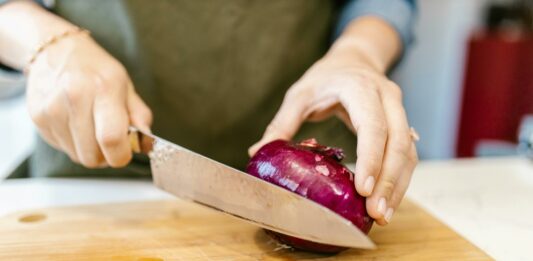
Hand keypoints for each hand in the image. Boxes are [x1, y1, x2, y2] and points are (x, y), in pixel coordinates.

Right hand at [26, 33, 151, 167]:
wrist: (57, 50)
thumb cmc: (96, 70)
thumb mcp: (125, 85)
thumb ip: (139, 114)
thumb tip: (146, 139)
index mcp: (104, 88)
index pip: (111, 139)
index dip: (121, 155)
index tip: (126, 151)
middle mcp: (75, 98)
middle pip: (92, 156)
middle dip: (106, 155)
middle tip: (110, 139)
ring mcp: (51, 109)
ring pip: (77, 156)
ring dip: (89, 150)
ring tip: (92, 127)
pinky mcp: (37, 117)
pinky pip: (62, 148)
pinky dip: (73, 143)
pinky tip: (75, 123)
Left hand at [249, 48, 417, 225]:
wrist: (354, 60)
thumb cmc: (325, 78)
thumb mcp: (299, 94)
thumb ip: (282, 122)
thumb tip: (258, 152)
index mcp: (360, 88)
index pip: (373, 125)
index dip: (371, 158)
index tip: (363, 189)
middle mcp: (387, 98)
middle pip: (397, 143)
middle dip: (389, 181)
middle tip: (376, 213)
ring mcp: (400, 110)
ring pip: (408, 151)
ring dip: (399, 185)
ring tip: (384, 215)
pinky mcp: (403, 125)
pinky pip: (408, 154)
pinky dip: (401, 179)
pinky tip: (388, 201)